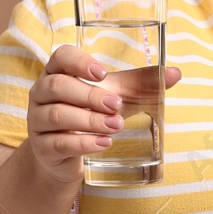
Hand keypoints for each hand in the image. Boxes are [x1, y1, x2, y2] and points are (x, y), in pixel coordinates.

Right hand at [26, 43, 183, 183]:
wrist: (66, 156)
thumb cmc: (90, 115)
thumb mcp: (115, 96)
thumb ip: (141, 84)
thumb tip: (175, 73)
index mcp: (58, 72)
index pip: (60, 57)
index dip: (79, 62)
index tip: (102, 73)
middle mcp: (41, 93)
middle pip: (57, 87)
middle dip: (89, 96)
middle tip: (117, 106)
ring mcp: (37, 121)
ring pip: (56, 115)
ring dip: (88, 120)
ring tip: (115, 126)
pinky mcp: (41, 147)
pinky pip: (58, 143)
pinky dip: (83, 143)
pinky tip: (104, 144)